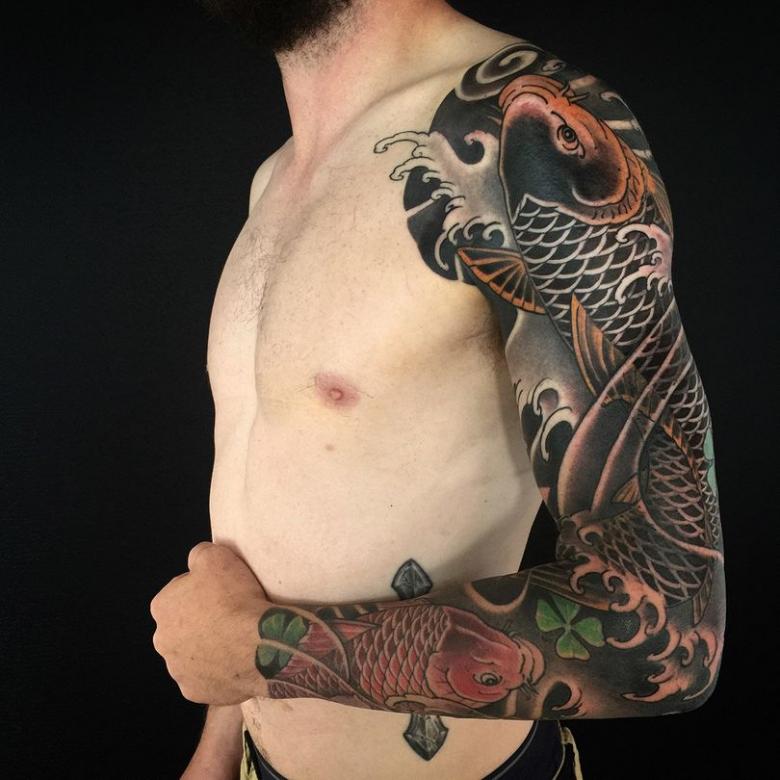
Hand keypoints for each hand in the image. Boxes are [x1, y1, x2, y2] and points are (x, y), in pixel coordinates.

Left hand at [150, 541, 270, 704]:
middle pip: (184, 626)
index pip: (180, 592)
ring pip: (193, 654)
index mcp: (162, 607)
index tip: (223, 591)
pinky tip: (237, 660)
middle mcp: (162, 641)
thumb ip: (200, 554)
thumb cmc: (235, 598)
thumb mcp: (217, 556)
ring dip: (209, 647)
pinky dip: (219, 670)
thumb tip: (197, 558)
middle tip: (230, 615)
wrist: (258, 643)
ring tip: (236, 639)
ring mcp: (178, 671)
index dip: (203, 589)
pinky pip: (207, 678)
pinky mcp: (196, 692)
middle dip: (202, 621)